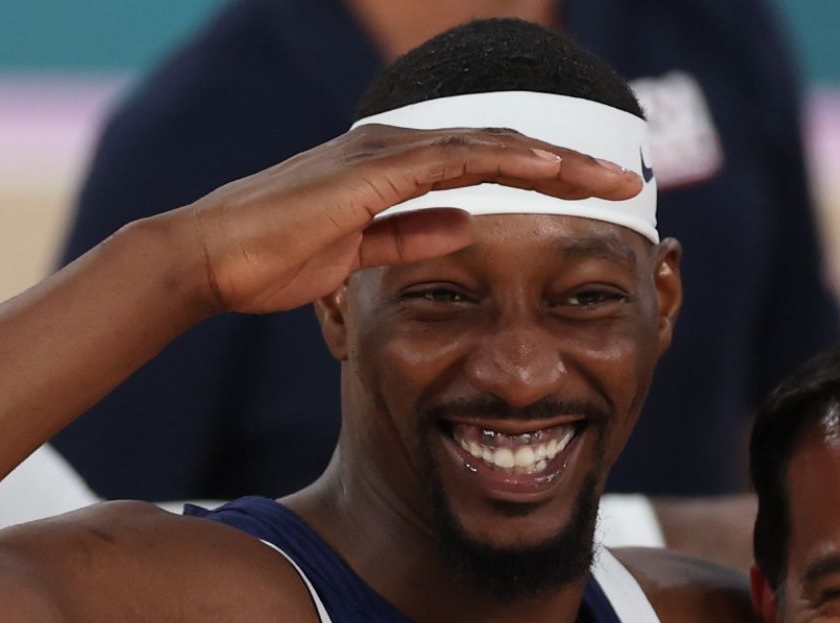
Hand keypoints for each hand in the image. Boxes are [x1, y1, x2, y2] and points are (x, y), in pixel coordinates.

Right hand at [168, 125, 641, 315]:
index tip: (591, 194)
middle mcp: (394, 150)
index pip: (482, 163)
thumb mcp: (356, 255)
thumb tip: (464, 225)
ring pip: (491, 145)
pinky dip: (512, 159)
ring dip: (558, 159)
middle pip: (501, 146)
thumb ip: (408, 236)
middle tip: (627, 180)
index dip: (541, 174)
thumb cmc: (270, 261)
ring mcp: (385, 154)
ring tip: (612, 176)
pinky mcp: (376, 171)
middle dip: (569, 163)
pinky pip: (459, 158)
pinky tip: (553, 167)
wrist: (212, 259)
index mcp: (390, 170)